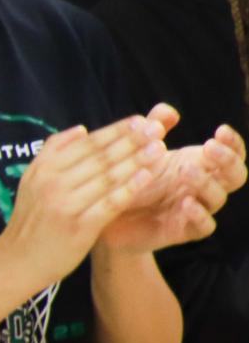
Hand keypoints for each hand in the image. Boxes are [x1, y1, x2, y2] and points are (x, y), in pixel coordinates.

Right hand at [0, 115, 164, 286]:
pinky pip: (110, 203)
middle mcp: (53, 182)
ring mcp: (66, 204)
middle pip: (100, 157)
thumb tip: (82, 129)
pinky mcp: (79, 226)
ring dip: (136, 160)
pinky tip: (148, 176)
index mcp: (44, 168)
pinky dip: (130, 188)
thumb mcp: (31, 180)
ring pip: (108, 177)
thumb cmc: (31, 219)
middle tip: (157, 128)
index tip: (141, 120)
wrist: (18, 260)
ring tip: (160, 148)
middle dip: (131, 141)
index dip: (116, 130)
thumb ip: (53, 152)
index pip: (87, 144)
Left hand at [98, 111, 246, 253]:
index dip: (233, 143)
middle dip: (228, 160)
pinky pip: (204, 227)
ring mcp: (196, 209)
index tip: (220, 130)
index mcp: (199, 164)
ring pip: (219, 198)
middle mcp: (203, 187)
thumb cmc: (130, 180)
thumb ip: (152, 127)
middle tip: (208, 146)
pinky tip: (187, 203)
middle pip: (235, 175)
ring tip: (187, 170)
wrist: (107, 218)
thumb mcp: (139, 151)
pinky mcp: (184, 231)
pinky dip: (200, 215)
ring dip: (207, 183)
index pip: (232, 153)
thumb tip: (168, 111)